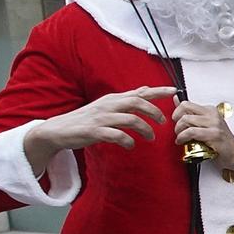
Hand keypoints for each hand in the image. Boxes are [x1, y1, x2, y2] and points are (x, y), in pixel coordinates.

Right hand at [24, 85, 177, 174]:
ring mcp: (101, 118)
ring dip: (145, 129)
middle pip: (137, 102)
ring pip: (130, 119)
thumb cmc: (86, 119)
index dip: (158, 91)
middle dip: (154, 111)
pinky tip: (131, 145)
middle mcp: (108, 105)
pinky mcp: (94, 132)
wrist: (58, 130)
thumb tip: (144, 89)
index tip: (175, 91)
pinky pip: (116, 135)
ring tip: (150, 137)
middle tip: (163, 122)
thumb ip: (126, 98)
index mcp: (113, 99)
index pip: (139, 92)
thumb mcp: (107, 105)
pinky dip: (128, 140)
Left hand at [172, 100, 233, 161]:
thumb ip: (191, 113)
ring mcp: (214, 124)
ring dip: (179, 131)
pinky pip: (191, 132)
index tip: (177, 121)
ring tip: (180, 137)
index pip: (187, 103)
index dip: (177, 112)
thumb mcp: (205, 124)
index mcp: (210, 110)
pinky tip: (182, 141)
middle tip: (178, 130)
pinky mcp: (214, 134)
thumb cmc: (220, 141)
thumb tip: (177, 99)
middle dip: (177, 121)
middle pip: (185, 109)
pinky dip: (183, 137)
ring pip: (186, 120)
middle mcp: (213, 115)